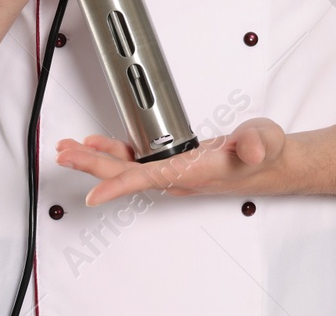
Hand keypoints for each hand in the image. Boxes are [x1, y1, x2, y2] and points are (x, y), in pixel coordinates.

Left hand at [54, 117, 291, 206]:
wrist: (272, 162)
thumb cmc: (266, 152)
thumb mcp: (265, 139)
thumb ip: (258, 141)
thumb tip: (250, 147)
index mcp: (193, 171)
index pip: (148, 179)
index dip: (117, 186)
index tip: (91, 197)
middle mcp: (178, 176)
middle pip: (126, 174)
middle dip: (92, 165)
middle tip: (64, 153)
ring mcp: (174, 171)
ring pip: (126, 168)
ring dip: (96, 159)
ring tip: (69, 149)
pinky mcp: (174, 162)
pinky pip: (136, 161)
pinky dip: (114, 152)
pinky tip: (100, 143)